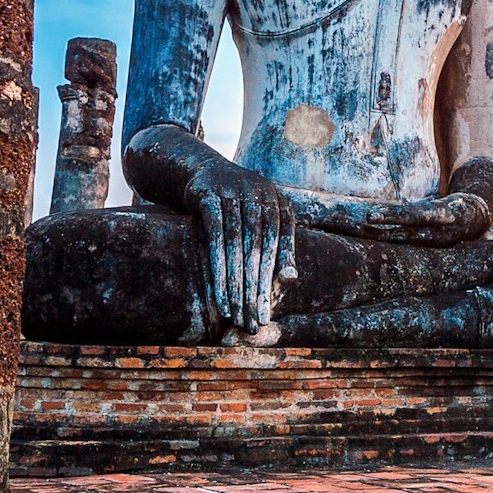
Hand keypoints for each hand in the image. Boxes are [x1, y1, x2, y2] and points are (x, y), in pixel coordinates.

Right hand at [182, 159, 295, 338]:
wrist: (200, 170)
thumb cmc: (237, 204)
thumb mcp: (260, 219)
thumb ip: (276, 246)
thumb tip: (292, 279)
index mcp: (277, 202)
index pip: (278, 246)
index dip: (273, 279)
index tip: (268, 313)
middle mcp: (259, 195)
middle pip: (258, 251)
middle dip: (255, 289)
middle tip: (252, 322)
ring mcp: (233, 194)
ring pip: (237, 248)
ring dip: (236, 284)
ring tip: (235, 315)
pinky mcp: (208, 196)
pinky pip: (214, 238)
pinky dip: (217, 268)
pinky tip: (218, 292)